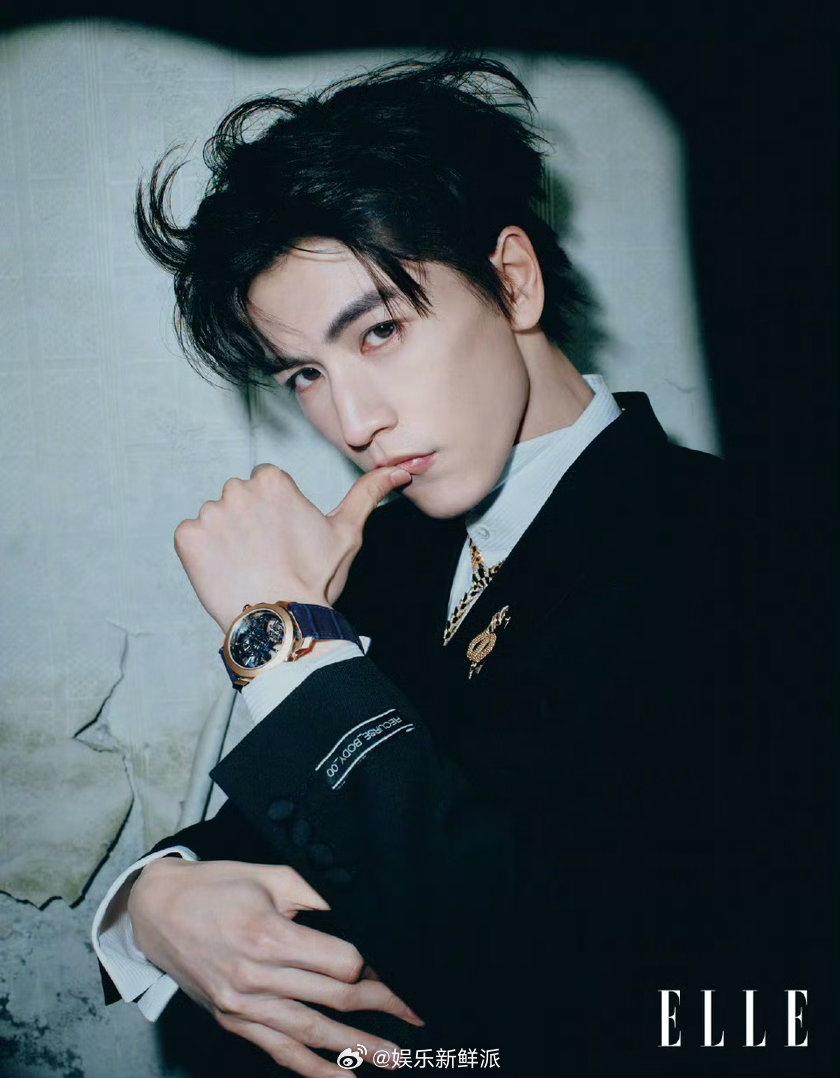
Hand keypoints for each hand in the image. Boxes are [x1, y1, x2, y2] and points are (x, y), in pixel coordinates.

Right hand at [128, 858, 422, 1076]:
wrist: (158, 910)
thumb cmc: (218, 885)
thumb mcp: (272, 876)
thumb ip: (319, 896)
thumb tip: (363, 913)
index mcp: (269, 935)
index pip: (340, 962)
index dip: (376, 966)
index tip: (403, 968)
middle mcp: (256, 977)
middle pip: (333, 997)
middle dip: (381, 1006)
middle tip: (417, 1015)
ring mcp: (242, 1005)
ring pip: (311, 1032)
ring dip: (357, 1047)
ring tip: (396, 1058)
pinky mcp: (233, 1021)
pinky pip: (278, 1050)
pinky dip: (312, 1068)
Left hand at [174, 463, 410, 630]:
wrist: (281, 622)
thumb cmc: (315, 578)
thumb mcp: (347, 532)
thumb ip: (368, 493)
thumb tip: (402, 468)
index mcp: (272, 481)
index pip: (266, 486)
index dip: (275, 514)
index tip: (284, 539)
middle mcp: (236, 489)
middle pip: (239, 499)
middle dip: (249, 523)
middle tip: (268, 555)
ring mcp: (209, 514)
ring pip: (216, 520)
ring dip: (226, 540)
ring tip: (248, 567)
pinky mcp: (187, 539)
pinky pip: (191, 539)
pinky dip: (203, 555)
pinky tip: (225, 572)